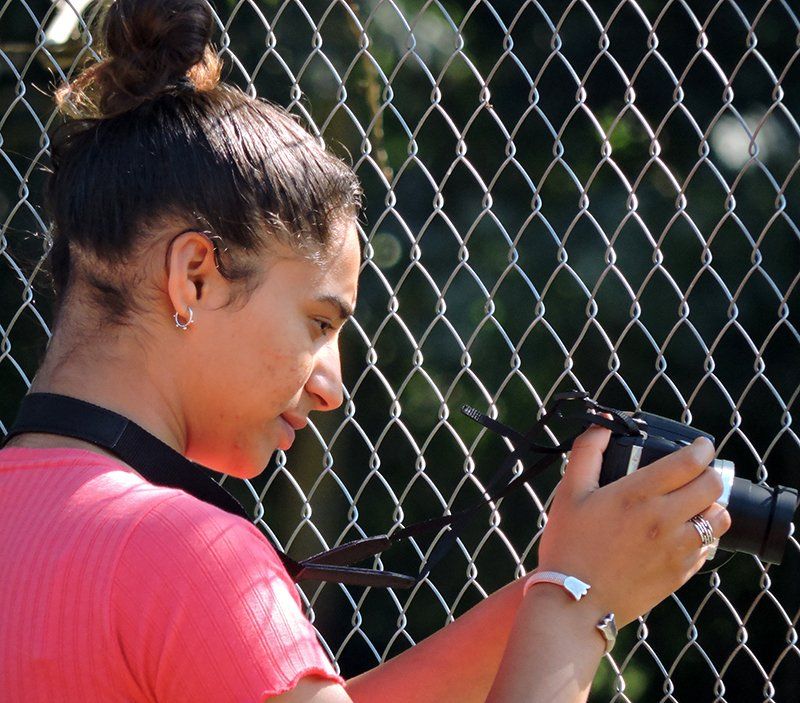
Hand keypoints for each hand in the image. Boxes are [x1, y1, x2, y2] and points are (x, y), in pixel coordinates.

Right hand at [537, 425, 731, 625]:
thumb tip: (601, 424)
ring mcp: (677, 548)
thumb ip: (587, 453)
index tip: (700, 445)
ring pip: (718, 519)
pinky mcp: (680, 573)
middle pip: (713, 486)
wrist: (575, 601)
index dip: (701, 448)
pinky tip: (683, 534)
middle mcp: (665, 519)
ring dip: (711, 506)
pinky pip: (708, 548)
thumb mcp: (569, 492)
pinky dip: (703, 536)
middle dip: (710, 473)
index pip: (689, 462)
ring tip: (694, 504)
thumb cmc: (569, 544)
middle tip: (698, 473)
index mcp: (638, 494)